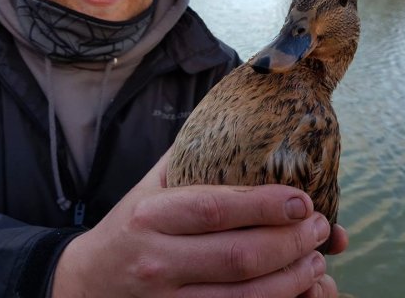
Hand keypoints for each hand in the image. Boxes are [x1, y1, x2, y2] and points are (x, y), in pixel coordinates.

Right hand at [52, 150, 347, 296]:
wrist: (85, 284)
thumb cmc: (127, 228)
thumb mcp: (148, 188)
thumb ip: (187, 159)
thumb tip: (234, 124)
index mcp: (151, 216)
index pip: (215, 208)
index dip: (264, 205)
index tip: (302, 199)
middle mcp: (157, 260)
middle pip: (239, 255)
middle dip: (290, 242)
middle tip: (319, 227)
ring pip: (245, 296)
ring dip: (291, 278)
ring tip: (316, 258)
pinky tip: (292, 287)